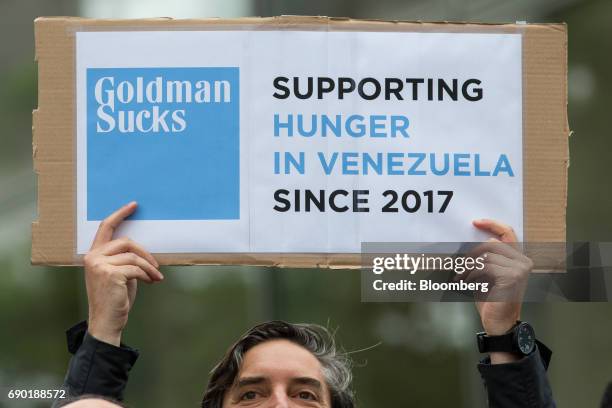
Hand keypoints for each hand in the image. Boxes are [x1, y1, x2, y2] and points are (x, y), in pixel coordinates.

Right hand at [83, 202, 162, 345]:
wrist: (106, 322)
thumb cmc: (115, 299)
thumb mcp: (119, 274)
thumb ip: (124, 259)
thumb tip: (144, 250)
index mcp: (93, 254)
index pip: (105, 228)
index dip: (120, 214)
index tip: (134, 205)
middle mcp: (93, 257)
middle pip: (126, 241)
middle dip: (145, 253)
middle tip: (156, 266)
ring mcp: (99, 265)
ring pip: (134, 256)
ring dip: (149, 267)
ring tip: (156, 277)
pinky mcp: (110, 274)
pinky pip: (136, 268)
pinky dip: (148, 274)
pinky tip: (152, 282)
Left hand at [469, 219, 532, 362]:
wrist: (499, 322)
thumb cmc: (491, 298)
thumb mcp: (487, 273)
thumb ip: (488, 257)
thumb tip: (481, 240)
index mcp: (519, 258)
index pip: (508, 233)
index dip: (492, 224)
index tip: (475, 222)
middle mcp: (524, 261)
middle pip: (491, 244)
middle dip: (471, 254)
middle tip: (459, 267)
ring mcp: (520, 269)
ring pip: (486, 256)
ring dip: (469, 267)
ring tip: (462, 277)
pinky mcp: (513, 276)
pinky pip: (485, 267)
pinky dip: (472, 274)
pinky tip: (467, 283)